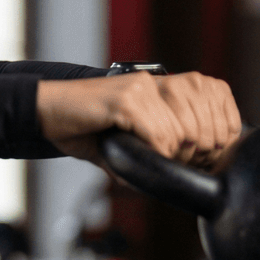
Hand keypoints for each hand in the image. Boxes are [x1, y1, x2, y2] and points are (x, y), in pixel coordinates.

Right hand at [36, 71, 241, 171]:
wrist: (46, 112)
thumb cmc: (82, 126)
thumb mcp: (127, 135)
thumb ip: (153, 147)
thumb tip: (177, 178)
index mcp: (162, 85)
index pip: (214, 102)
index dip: (212, 136)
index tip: (198, 158)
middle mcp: (155, 82)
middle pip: (200, 125)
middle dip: (192, 154)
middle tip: (174, 165)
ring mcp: (140, 89)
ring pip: (180, 133)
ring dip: (169, 155)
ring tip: (150, 157)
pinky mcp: (125, 100)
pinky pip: (157, 136)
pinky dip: (152, 152)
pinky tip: (135, 149)